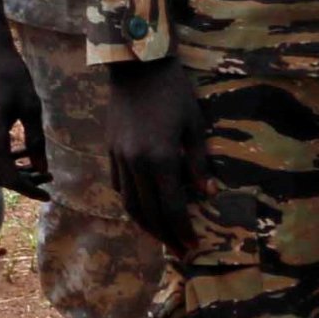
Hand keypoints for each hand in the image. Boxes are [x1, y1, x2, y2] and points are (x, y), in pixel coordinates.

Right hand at [0, 28, 50, 200]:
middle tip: (49, 180)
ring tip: (41, 168)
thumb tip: (42, 169)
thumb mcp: (31, 107)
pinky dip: (6, 158)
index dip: (29, 189)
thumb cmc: (12, 75)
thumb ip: (36, 141)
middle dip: (24, 182)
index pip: (8, 177)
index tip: (48, 195)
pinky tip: (24, 151)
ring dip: (15, 170)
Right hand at [107, 58, 206, 250]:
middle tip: (180, 250)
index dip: (182, 229)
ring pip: (129, 204)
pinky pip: (119, 186)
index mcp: (160, 158)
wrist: (137, 66)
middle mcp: (136, 164)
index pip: (171, 206)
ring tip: (162, 236)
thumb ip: (199, 162)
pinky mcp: (110, 151)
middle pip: (148, 212)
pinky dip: (131, 203)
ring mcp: (119, 158)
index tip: (193, 246)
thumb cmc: (174, 91)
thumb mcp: (195, 125)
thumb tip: (208, 193)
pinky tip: (144, 208)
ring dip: (145, 225)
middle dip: (165, 235)